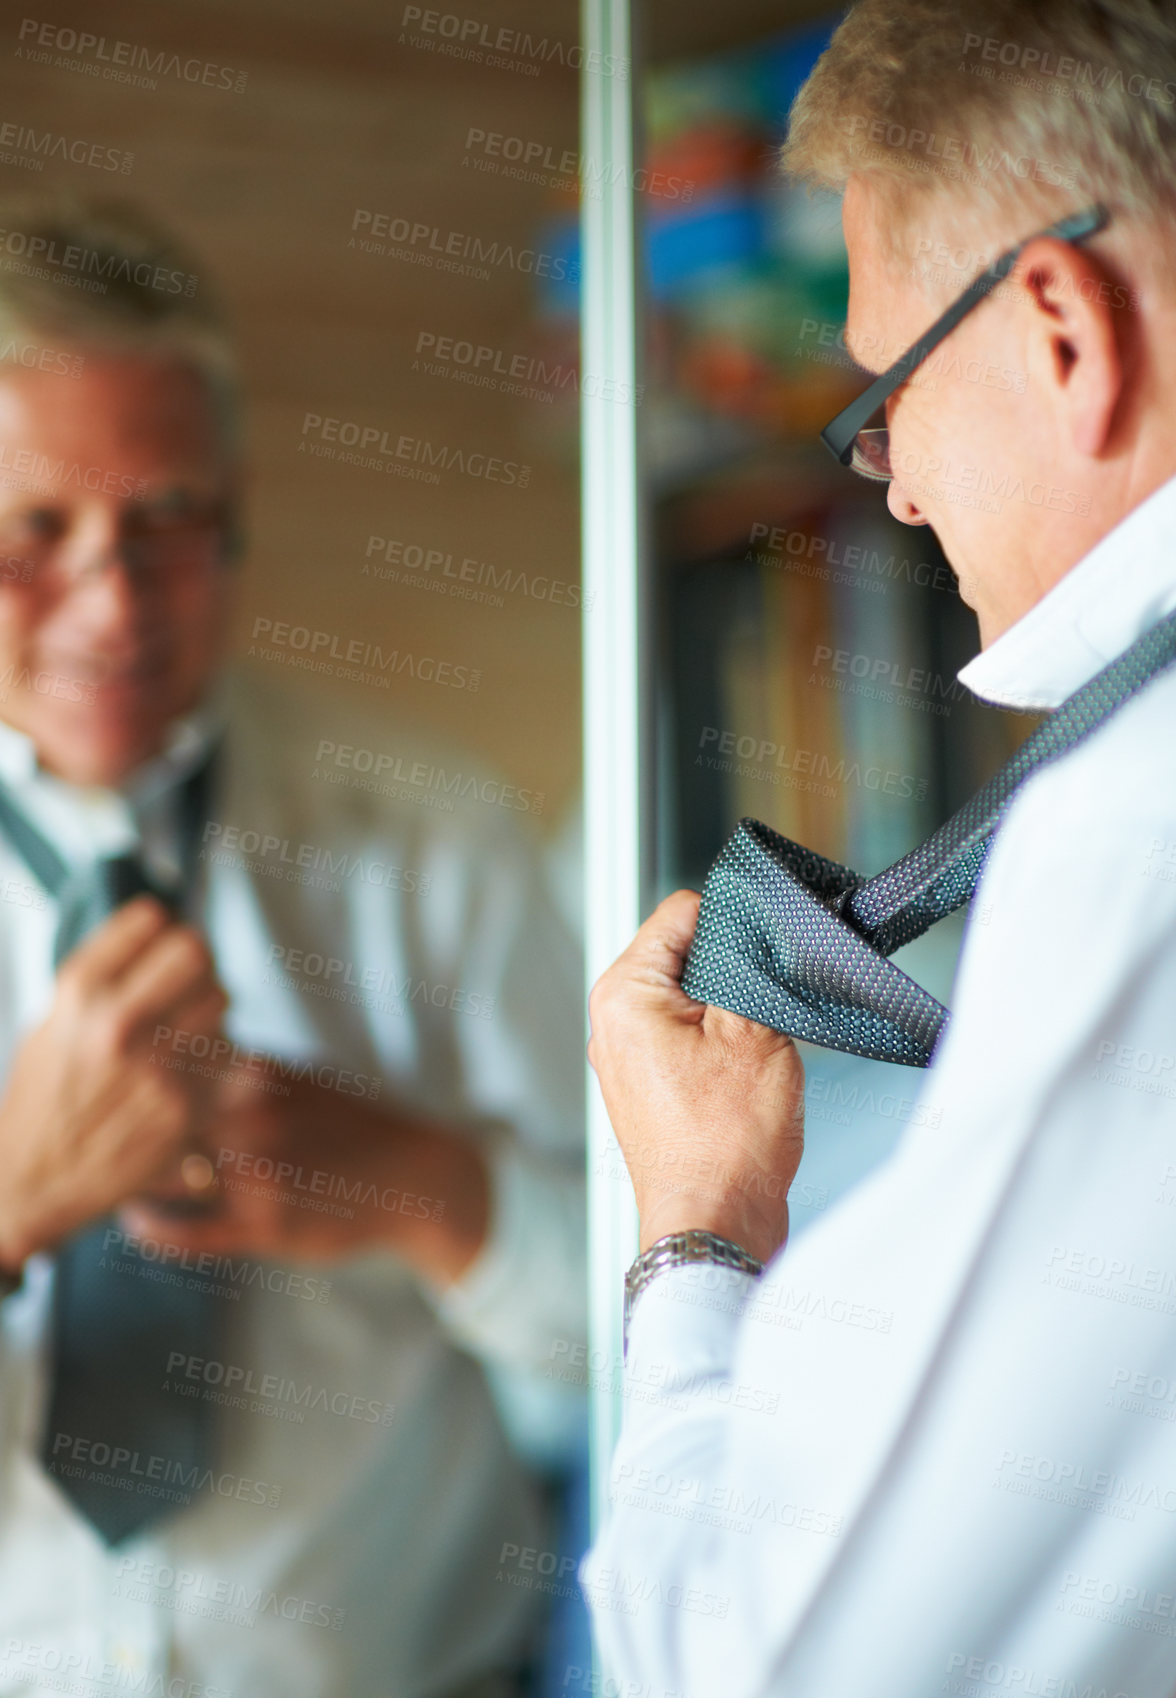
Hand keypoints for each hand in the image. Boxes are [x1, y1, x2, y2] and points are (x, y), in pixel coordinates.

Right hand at [0, 897, 227, 1268]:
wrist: (32, 1180)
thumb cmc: (43, 1098)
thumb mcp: (51, 1022)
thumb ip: (103, 981)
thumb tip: (160, 934)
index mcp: (78, 993)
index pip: (150, 919)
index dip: (159, 928)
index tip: (160, 941)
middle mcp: (117, 1023)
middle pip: (197, 952)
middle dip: (195, 963)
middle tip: (187, 981)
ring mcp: (155, 1066)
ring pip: (221, 998)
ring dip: (209, 1009)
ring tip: (186, 1031)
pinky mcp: (186, 1107)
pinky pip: (230, 1054)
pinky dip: (218, 1057)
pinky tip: (192, 1070)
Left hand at [122, 1067, 489, 1284]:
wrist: (413, 1177)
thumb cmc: (351, 1123)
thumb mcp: (301, 1077)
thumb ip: (242, 1067)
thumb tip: (180, 1041)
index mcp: (260, 1076)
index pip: (169, 1068)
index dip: (125, 1078)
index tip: (97, 1082)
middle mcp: (254, 1122)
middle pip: (156, 1120)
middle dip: (116, 1127)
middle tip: (85, 1133)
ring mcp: (258, 1177)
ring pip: (166, 1176)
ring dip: (128, 1178)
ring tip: (97, 1178)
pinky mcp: (265, 1228)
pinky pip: (192, 1233)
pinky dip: (154, 1230)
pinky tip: (133, 1221)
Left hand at [588, 889, 805, 1263]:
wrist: (715, 1225)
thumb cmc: (726, 1145)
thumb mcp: (754, 1030)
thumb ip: (748, 967)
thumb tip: (750, 933)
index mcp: (625, 993)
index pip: (681, 912)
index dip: (732, 921)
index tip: (764, 948)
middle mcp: (613, 1021)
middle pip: (685, 953)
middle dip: (733, 971)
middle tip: (764, 1008)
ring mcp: (628, 1057)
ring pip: (693, 997)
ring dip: (732, 1011)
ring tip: (755, 1049)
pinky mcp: (649, 1086)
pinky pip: (691, 1037)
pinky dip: (724, 1044)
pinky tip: (746, 1074)